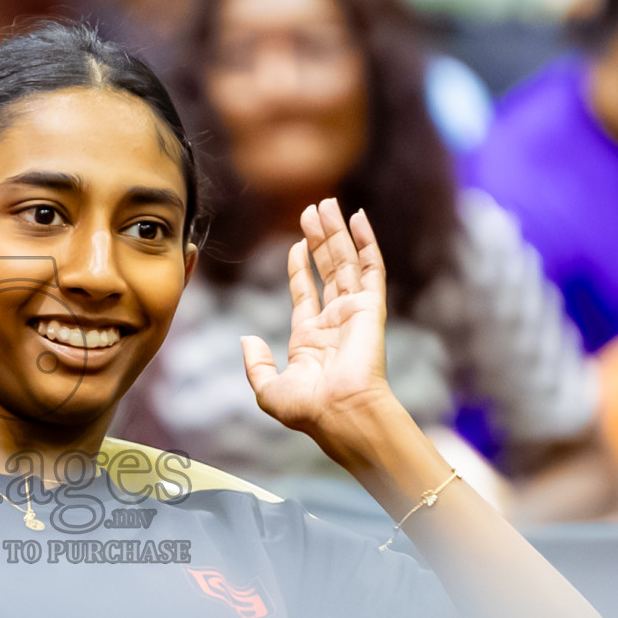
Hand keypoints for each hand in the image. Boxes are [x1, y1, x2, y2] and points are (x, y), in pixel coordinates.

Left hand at [240, 198, 390, 444]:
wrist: (340, 413)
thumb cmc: (308, 410)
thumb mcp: (268, 390)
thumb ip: (255, 364)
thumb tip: (247, 339)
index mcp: (311, 339)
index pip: (305, 292)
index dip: (300, 266)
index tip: (297, 243)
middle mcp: (334, 322)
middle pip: (327, 270)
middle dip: (320, 239)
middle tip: (313, 209)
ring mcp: (354, 313)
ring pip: (346, 262)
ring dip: (337, 233)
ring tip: (328, 204)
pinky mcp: (371, 308)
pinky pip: (370, 268)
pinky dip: (366, 242)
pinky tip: (358, 218)